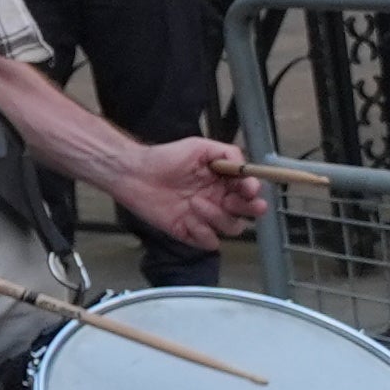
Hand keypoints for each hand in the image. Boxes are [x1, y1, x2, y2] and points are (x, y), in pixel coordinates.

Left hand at [113, 139, 261, 252]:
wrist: (135, 173)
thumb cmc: (165, 158)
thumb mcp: (199, 147)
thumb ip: (227, 153)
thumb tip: (245, 167)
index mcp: (224, 181)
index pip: (250, 190)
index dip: (253, 191)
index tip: (248, 187)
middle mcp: (219, 200)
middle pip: (248, 213)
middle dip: (249, 209)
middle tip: (232, 201)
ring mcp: (205, 218)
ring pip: (231, 228)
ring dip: (217, 217)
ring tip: (194, 202)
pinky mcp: (189, 232)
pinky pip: (209, 241)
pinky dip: (201, 231)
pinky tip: (186, 216)